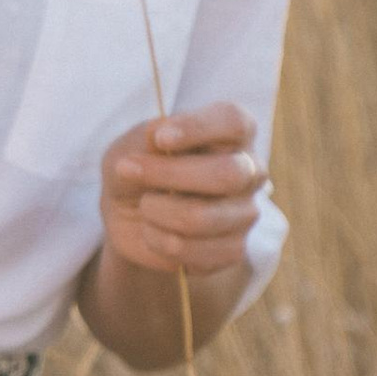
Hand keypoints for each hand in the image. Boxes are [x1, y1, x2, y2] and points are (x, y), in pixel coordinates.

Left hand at [96, 103, 266, 279]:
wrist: (130, 217)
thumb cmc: (137, 169)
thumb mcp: (128, 147)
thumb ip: (144, 141)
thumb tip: (157, 134)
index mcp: (231, 131)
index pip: (234, 121)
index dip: (198, 128)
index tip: (160, 138)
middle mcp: (248, 169)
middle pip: (226, 174)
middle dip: (169, 175)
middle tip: (127, 170)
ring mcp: (246, 211)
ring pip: (204, 218)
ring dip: (157, 212)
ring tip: (144, 206)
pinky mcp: (234, 249)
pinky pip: (201, 253)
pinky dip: (162, 243)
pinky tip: (154, 233)